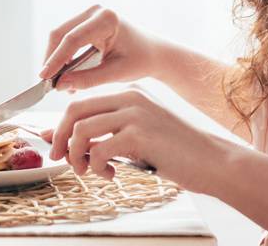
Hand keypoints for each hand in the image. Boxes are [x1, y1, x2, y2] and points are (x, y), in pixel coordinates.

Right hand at [38, 5, 161, 90]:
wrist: (153, 52)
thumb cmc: (140, 61)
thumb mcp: (116, 74)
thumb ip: (88, 79)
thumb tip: (59, 85)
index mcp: (107, 19)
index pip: (73, 39)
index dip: (55, 59)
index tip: (44, 78)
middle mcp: (96, 11)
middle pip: (61, 34)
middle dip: (51, 59)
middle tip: (47, 83)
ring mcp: (89, 14)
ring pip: (60, 35)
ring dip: (56, 58)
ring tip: (58, 83)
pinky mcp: (86, 21)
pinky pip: (67, 37)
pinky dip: (63, 56)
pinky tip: (65, 74)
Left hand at [45, 85, 226, 192]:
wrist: (211, 160)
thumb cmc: (174, 151)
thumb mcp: (134, 136)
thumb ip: (102, 133)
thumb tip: (58, 138)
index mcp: (128, 92)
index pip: (80, 103)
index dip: (61, 127)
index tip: (56, 147)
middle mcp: (129, 97)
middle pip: (74, 111)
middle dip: (60, 138)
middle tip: (61, 160)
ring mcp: (134, 113)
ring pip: (81, 130)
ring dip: (77, 156)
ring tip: (89, 171)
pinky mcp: (139, 134)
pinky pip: (99, 151)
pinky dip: (97, 167)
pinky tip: (112, 174)